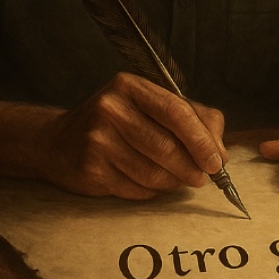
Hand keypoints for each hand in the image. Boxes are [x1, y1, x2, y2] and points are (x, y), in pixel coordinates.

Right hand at [34, 72, 227, 199]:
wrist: (57, 142)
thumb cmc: (119, 123)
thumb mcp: (153, 107)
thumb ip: (195, 119)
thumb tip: (221, 152)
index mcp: (131, 87)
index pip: (177, 112)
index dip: (202, 140)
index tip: (218, 161)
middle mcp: (110, 109)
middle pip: (166, 146)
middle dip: (192, 167)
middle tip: (204, 177)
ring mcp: (96, 139)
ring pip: (152, 171)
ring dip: (174, 182)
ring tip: (180, 180)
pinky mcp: (88, 168)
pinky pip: (135, 188)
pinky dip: (152, 191)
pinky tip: (152, 184)